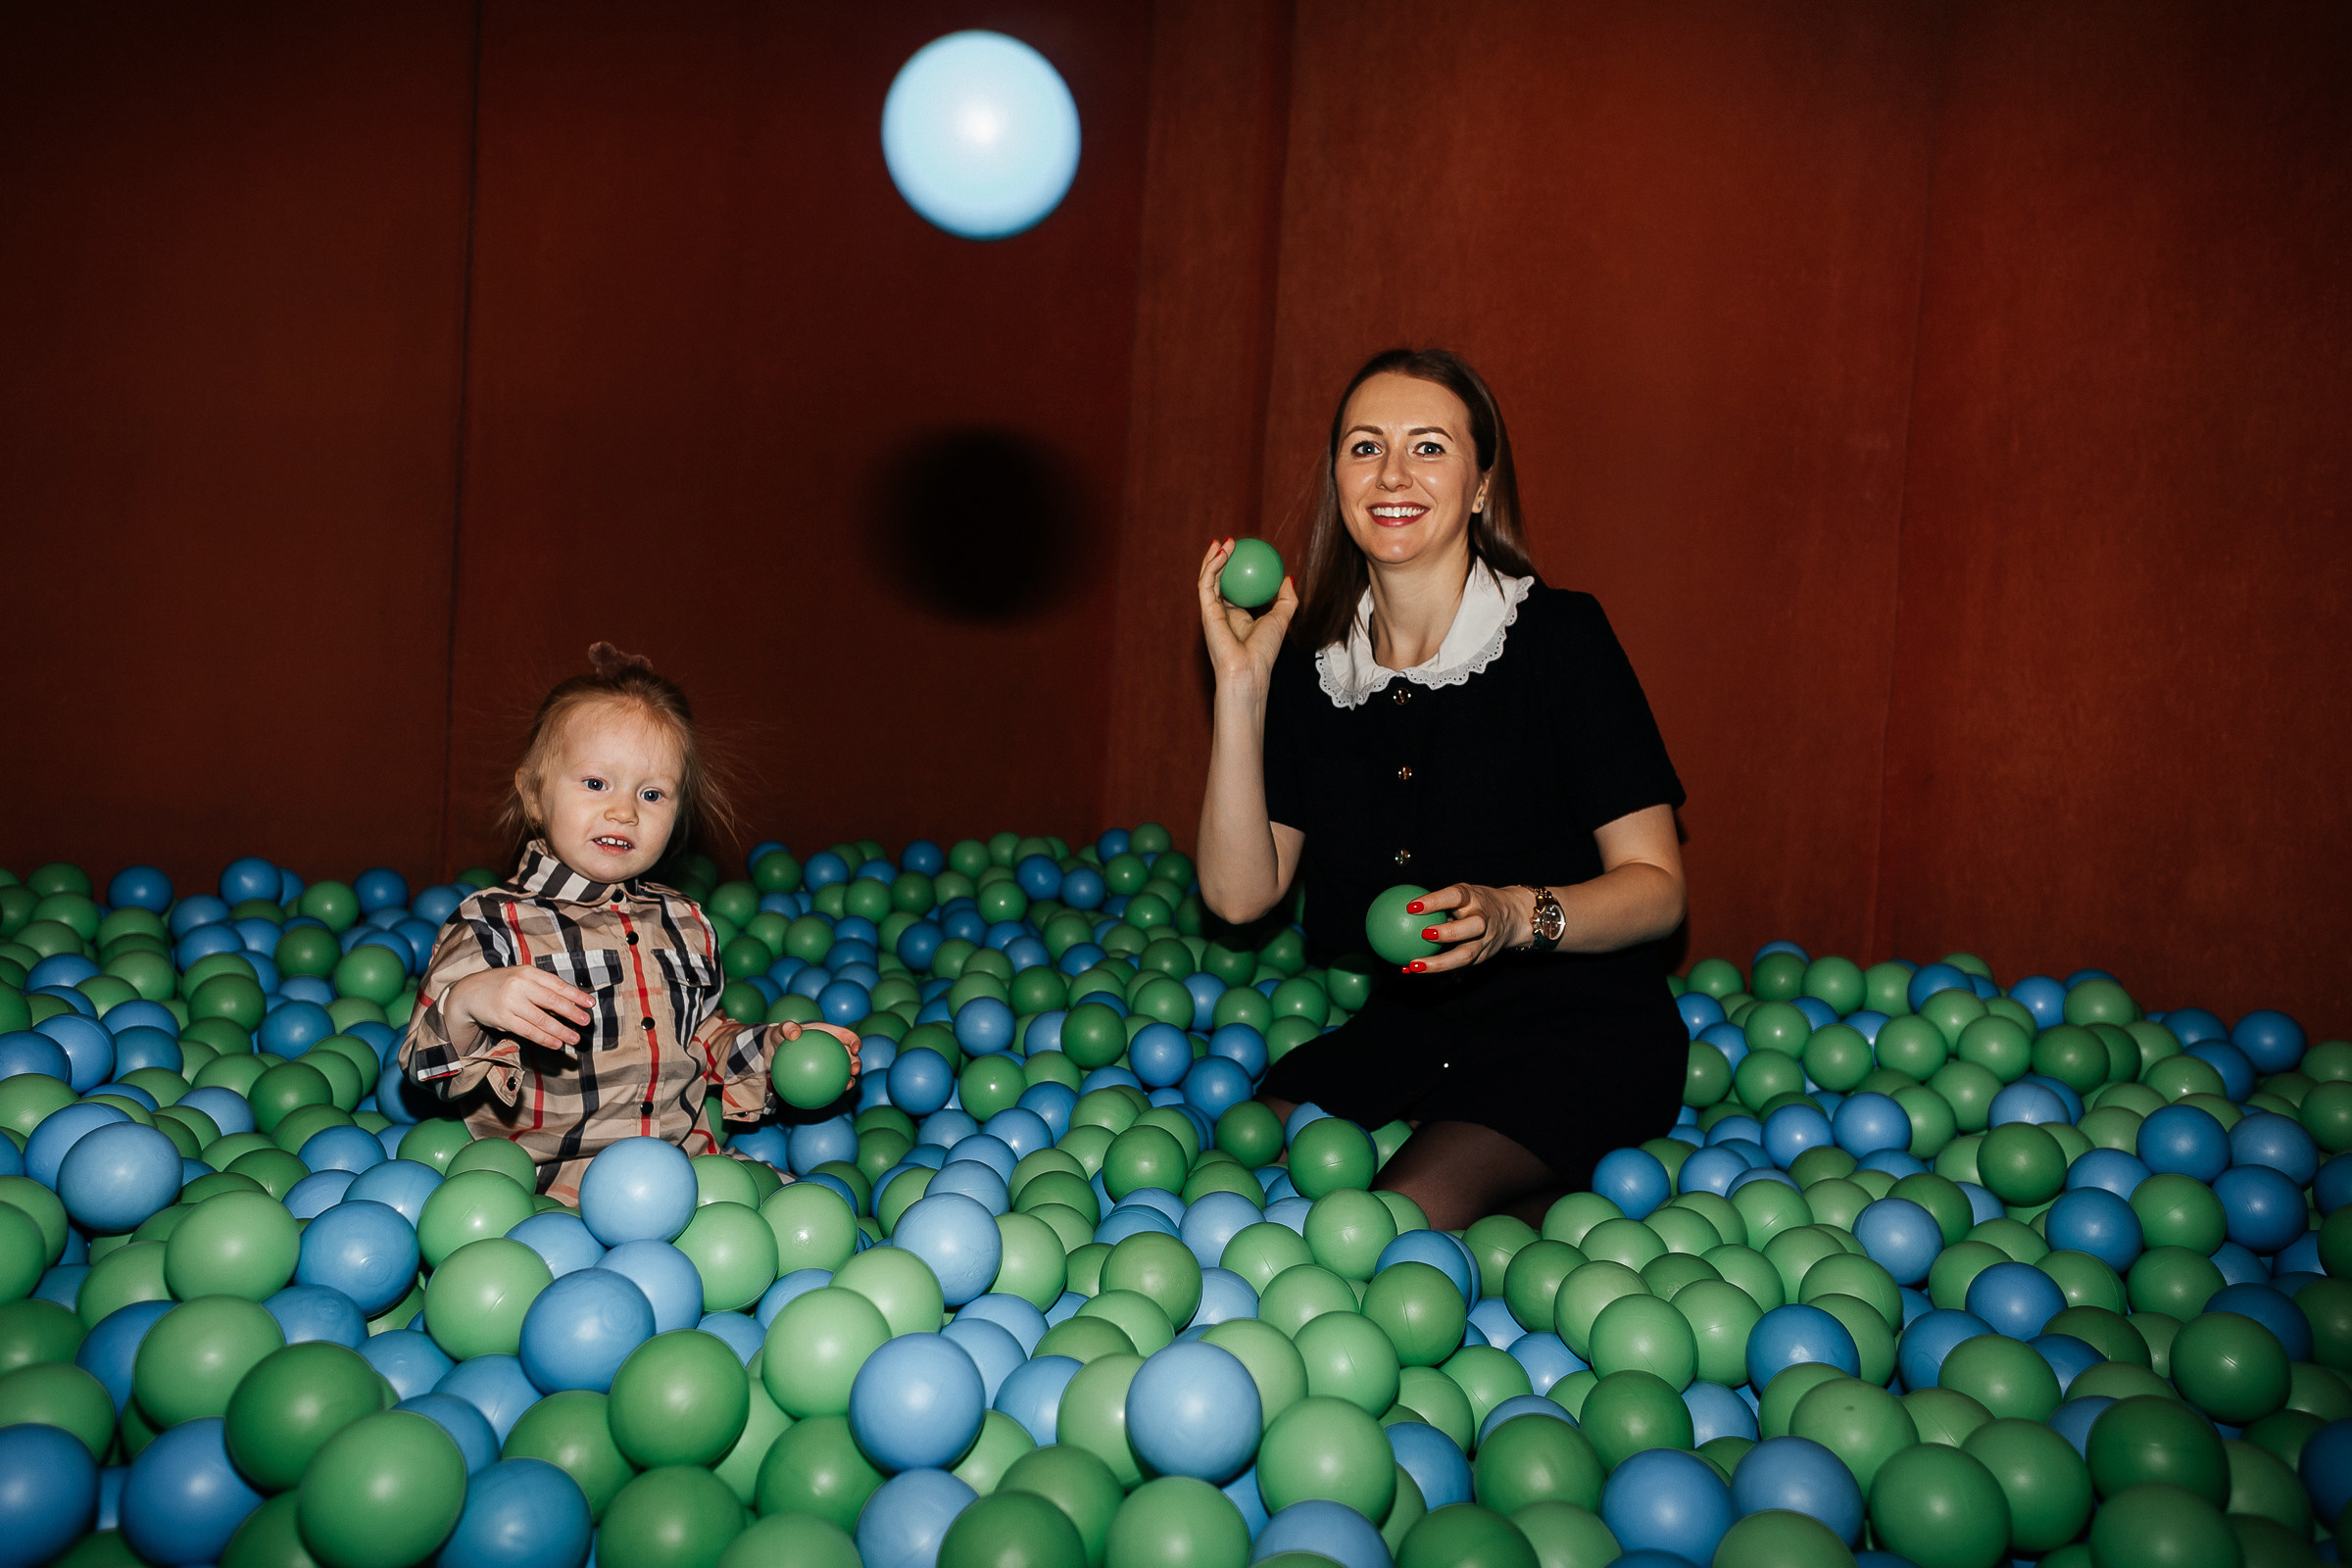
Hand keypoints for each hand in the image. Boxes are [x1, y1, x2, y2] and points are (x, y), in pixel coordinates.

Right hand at [443, 966, 592, 1052]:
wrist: (470, 992)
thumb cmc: (504, 984)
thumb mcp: (522, 977)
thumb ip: (543, 987)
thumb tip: (571, 1003)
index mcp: (528, 972)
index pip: (557, 984)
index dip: (575, 994)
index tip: (590, 1003)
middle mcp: (520, 985)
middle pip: (551, 1001)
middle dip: (572, 1012)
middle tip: (586, 1021)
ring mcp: (511, 1002)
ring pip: (541, 1019)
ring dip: (560, 1030)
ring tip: (574, 1038)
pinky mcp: (503, 1018)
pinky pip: (528, 1031)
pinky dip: (544, 1039)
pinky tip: (556, 1044)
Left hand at [776, 1020, 862, 1083]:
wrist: (775, 1050)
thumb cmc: (781, 1037)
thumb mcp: (781, 1030)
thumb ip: (787, 1028)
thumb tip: (794, 1033)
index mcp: (830, 1034)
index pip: (847, 1036)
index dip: (855, 1041)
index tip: (855, 1048)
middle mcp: (833, 1049)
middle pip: (851, 1056)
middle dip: (857, 1063)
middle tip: (855, 1070)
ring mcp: (828, 1063)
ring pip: (843, 1072)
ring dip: (849, 1080)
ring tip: (847, 1086)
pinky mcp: (820, 1074)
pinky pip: (827, 1083)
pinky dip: (829, 1090)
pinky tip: (826, 1097)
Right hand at [1197, 538, 1298, 691]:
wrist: (1249, 669)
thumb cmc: (1265, 650)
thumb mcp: (1281, 618)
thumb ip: (1286, 598)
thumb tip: (1288, 577)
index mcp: (1236, 616)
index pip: (1233, 588)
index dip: (1236, 570)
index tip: (1246, 553)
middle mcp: (1221, 613)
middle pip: (1217, 580)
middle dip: (1220, 560)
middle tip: (1232, 542)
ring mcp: (1211, 611)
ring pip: (1208, 579)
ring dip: (1214, 558)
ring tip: (1225, 541)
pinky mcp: (1205, 610)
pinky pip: (1207, 583)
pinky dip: (1212, 566)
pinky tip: (1222, 551)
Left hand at [1400, 884, 1530, 974]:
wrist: (1512, 917)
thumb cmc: (1475, 903)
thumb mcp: (1463, 895)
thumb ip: (1438, 902)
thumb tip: (1396, 904)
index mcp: (1475, 899)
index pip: (1455, 897)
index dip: (1435, 901)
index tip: (1411, 906)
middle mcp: (1483, 920)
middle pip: (1473, 927)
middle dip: (1449, 932)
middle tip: (1423, 935)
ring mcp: (1485, 941)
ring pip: (1466, 954)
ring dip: (1439, 962)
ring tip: (1413, 965)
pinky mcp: (1482, 957)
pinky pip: (1457, 966)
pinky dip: (1434, 969)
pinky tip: (1408, 969)